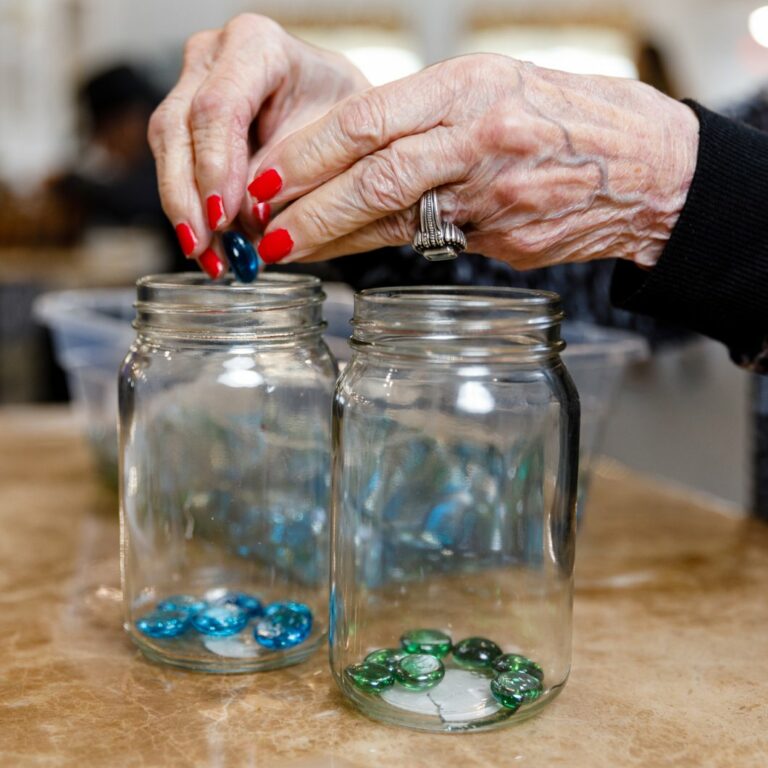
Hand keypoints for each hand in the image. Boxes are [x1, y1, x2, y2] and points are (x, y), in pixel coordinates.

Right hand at [147, 14, 369, 268]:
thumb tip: (250, 215)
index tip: (223, 215)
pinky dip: (192, 212)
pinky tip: (208, 248)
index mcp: (257, 46)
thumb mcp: (337, 140)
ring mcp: (194, 84)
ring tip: (210, 258)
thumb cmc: (347, 119)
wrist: (346, 116)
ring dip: (184, 210)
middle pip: (178, 126)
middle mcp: (215, 58)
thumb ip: (293, 170)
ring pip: (167, 148)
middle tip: (206, 247)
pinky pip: (176, 166)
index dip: (215, 166)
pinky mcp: (188, 120)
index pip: (218, 107)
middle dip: (189, 196)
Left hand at [249, 54, 698, 269]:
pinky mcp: (505, 239)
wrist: (649, 170)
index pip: (369, 120)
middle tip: (259, 228)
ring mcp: (494, 194)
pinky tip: (343, 255)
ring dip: (333, 236)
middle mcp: (479, 137)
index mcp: (472, 86)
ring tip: (285, 250)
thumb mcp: (497, 90)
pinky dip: (378, 248)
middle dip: (308, 205)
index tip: (265, 176)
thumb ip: (429, 120)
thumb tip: (358, 158)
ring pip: (395, 216)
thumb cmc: (566, 120)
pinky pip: (427, 244)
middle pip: (374, 173)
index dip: (308, 153)